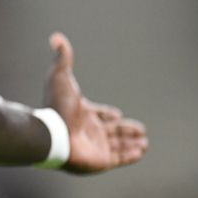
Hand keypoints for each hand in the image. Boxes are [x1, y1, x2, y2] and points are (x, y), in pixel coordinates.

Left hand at [43, 32, 147, 173]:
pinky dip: (130, 154)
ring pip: (117, 144)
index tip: (116, 114)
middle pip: (110, 131)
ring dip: (131, 143)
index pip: (98, 115)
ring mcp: (94, 146)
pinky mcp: (100, 160)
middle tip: (141, 130)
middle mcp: (87, 131)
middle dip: (125, 130)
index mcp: (80, 114)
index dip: (106, 114)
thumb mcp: (60, 77)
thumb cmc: (57, 107)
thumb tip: (56, 37)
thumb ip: (63, 59)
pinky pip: (119, 158)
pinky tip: (140, 151)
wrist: (53, 134)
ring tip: (144, 142)